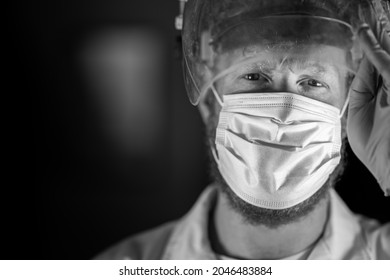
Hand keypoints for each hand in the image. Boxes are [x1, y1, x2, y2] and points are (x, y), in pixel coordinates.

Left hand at [347, 14, 389, 194]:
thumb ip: (361, 88)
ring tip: (371, 21)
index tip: (363, 34)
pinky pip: (386, 67)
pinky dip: (375, 52)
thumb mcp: (358, 114)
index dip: (370, 50)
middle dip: (378, 39)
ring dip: (380, 39)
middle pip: (386, 59)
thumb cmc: (375, 147)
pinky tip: (367, 37)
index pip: (377, 66)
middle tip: (370, 20)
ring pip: (389, 59)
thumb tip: (361, 65)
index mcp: (383, 94)